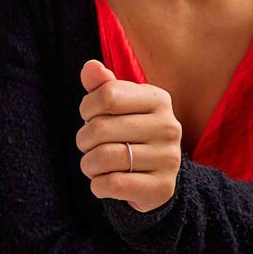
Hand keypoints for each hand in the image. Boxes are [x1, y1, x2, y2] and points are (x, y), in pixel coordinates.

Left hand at [77, 60, 180, 211]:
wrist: (156, 177)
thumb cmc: (131, 134)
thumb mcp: (119, 107)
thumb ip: (102, 86)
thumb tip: (90, 67)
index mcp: (159, 99)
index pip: (107, 95)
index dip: (87, 107)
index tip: (90, 117)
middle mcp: (169, 126)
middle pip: (101, 128)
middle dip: (83, 140)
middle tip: (88, 146)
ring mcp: (169, 158)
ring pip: (105, 158)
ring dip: (88, 164)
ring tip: (94, 165)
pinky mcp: (162, 187)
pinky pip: (113, 184)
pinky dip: (98, 185)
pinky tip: (104, 182)